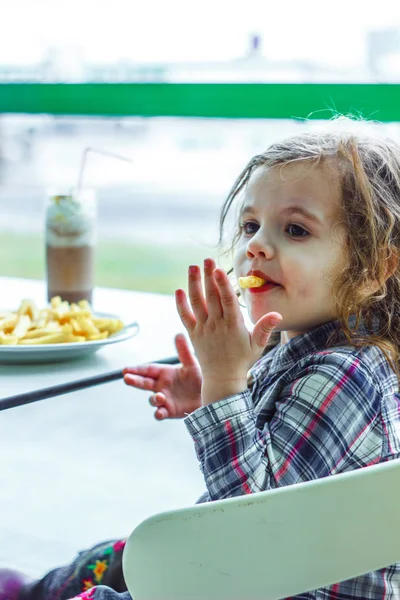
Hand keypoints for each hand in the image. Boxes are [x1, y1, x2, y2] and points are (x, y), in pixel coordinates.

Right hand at [123, 333, 201, 419]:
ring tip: (159, 397)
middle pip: (144, 383)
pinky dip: (159, 413)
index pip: (147, 370)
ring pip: (152, 400)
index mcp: (164, 373)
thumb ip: (184, 351)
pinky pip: (161, 413)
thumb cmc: (199, 378)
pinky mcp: (170, 411)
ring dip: (153, 399)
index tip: (125, 369)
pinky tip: (159, 413)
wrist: (209, 396)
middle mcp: (161, 386)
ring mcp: (165, 399)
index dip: (136, 369)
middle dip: (134, 381)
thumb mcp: (192, 364)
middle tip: (126, 378)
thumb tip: (179, 334)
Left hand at [175, 258, 281, 404]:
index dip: (221, 284)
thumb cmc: (243, 360)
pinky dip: (180, 304)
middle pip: (211, 296)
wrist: (223, 379)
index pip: (226, 301)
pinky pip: (185, 316)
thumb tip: (277, 314)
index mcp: (233, 326)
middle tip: (206, 259)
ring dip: (193, 284)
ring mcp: (203, 329)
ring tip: (193, 267)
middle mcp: (216, 325)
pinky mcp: (193, 334)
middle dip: (208, 276)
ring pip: (196, 302)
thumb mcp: (258, 345)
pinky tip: (178, 290)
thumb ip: (265, 328)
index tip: (218, 269)